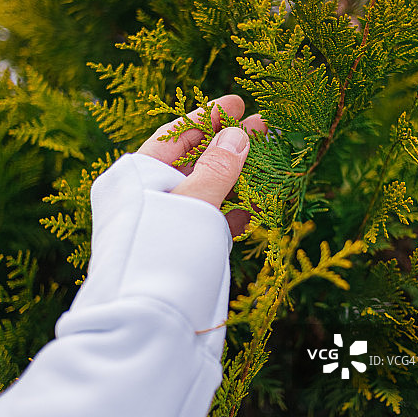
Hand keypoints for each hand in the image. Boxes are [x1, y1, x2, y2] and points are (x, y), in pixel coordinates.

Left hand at [137, 94, 266, 236]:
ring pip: (213, 189)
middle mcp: (159, 196)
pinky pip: (219, 219)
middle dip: (232, 143)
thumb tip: (236, 136)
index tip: (236, 104)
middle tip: (262, 125)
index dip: (207, 118)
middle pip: (199, 160)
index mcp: (144, 177)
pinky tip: (266, 198)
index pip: (176, 137)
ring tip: (273, 158)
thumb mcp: (192, 200)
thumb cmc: (165, 245)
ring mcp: (176, 221)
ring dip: (243, 175)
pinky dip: (242, 209)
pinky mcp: (193, 246)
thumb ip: (216, 169)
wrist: (151, 312)